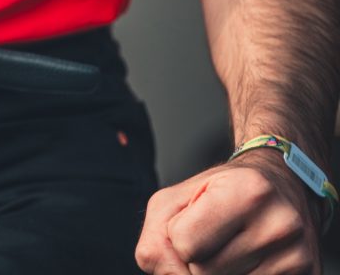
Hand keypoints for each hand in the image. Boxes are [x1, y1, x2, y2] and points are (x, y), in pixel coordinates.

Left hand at [135, 155, 321, 273]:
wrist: (283, 186)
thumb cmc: (224, 192)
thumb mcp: (180, 198)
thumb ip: (157, 237)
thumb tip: (162, 272)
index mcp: (247, 191)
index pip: (184, 243)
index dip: (179, 236)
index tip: (197, 221)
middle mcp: (279, 224)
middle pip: (203, 273)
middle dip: (197, 260)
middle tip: (214, 238)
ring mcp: (297, 257)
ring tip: (231, 249)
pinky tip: (248, 264)